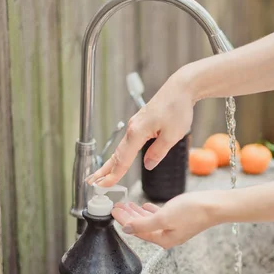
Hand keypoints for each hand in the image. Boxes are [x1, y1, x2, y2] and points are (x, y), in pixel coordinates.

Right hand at [86, 69, 196, 186]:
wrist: (181, 88)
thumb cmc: (178, 108)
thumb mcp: (172, 135)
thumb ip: (158, 152)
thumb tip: (147, 165)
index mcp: (137, 132)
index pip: (123, 159)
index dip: (113, 175)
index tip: (103, 185)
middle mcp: (133, 128)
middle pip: (116, 154)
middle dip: (104, 170)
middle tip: (92, 182)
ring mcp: (136, 124)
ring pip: (121, 148)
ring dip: (111, 162)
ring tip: (101, 174)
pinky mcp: (141, 123)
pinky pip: (128, 142)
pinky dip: (121, 153)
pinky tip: (119, 159)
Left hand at [111, 191, 216, 248]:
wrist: (215, 205)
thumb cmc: (192, 211)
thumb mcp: (164, 217)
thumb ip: (144, 224)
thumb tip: (128, 229)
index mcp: (163, 239)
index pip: (137, 231)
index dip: (124, 220)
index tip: (113, 211)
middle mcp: (167, 236)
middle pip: (142, 227)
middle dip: (128, 217)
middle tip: (116, 206)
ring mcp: (173, 228)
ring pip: (149, 221)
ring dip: (137, 213)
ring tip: (126, 204)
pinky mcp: (179, 219)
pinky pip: (159, 217)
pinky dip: (149, 211)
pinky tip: (145, 206)